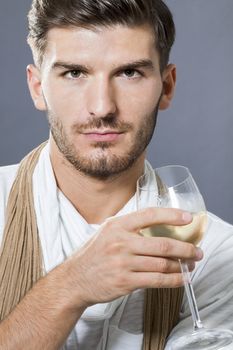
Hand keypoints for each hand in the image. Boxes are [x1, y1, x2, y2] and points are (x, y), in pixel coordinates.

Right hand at [66, 208, 202, 307]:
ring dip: (182, 265)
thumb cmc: (94, 254)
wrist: (75, 279)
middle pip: (162, 244)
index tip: (188, 218)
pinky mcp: (125, 282)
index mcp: (118, 225)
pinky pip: (156, 281)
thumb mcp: (107, 232)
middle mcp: (121, 242)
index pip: (150, 215)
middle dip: (185, 248)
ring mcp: (123, 263)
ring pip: (162, 264)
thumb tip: (158, 224)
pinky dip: (173, 280)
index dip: (172, 215)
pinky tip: (181, 279)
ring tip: (191, 265)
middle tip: (197, 251)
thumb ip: (129, 227)